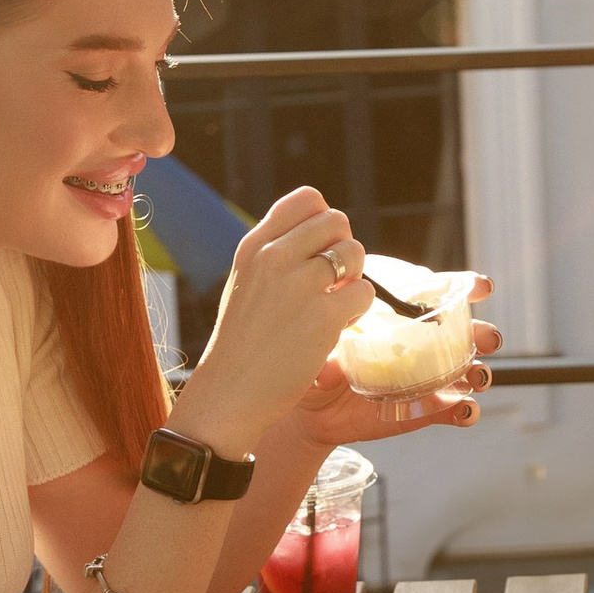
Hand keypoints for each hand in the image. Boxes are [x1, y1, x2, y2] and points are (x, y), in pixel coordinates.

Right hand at [175, 190, 373, 455]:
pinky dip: (359, 308)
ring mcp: (298, 285)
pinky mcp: (322, 318)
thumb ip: (275, 254)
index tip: (319, 250)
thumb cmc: (241, 343)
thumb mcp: (245, 282)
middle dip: (343, 248)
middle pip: (337, 221)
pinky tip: (339, 324)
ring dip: (354, 277)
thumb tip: (324, 236)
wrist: (230, 393)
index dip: (324, 222)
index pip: (307, 199)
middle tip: (333, 280)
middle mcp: (274, 257)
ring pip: (354, 252)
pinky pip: (364, 291)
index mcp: (254, 246)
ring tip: (335, 302)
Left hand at [290, 298, 501, 445]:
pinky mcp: (427, 409)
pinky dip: (465, 411)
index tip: (480, 287)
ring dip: (481, 372)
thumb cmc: (316, 360)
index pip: (440, 292)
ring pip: (468, 370)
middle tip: (488, 338)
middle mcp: (423, 341)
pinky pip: (455, 409)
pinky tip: (464, 411)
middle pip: (466, 332)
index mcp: (402, 313)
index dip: (466, 286)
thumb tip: (329, 369)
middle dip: (483, 333)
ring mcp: (429, 376)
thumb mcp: (315, 351)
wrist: (313, 408)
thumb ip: (324, 356)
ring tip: (477, 376)